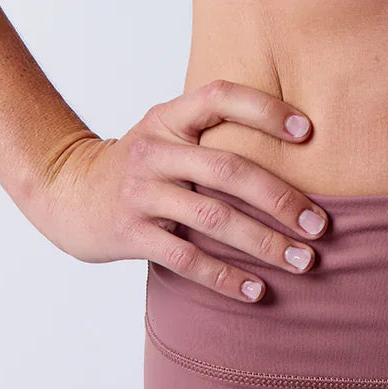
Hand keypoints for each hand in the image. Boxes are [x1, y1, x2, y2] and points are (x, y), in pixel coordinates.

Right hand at [22, 79, 329, 302]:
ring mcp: (141, 192)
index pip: (221, 97)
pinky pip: (187, 258)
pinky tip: (257, 291)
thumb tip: (296, 142)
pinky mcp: (130, 233)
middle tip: (321, 224)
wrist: (66, 190)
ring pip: (214, 219)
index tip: (308, 133)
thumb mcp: (167, 129)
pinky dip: (225, 277)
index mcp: (170, 117)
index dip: (265, 109)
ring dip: (265, 243)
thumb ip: (213, 130)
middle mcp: (156, 149)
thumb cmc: (141, 160)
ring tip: (303, 261)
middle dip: (280, 198)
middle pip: (228, 170)